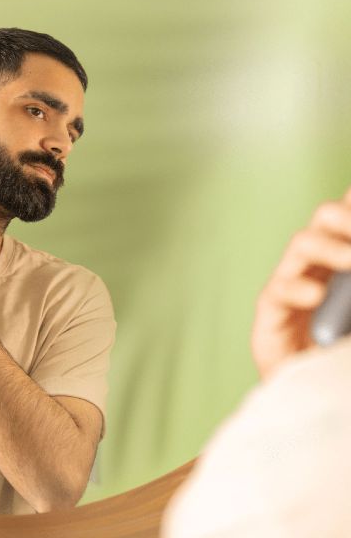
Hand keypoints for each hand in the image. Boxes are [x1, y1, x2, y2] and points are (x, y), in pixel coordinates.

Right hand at [252, 188, 350, 377]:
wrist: (318, 397)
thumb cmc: (342, 354)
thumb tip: (350, 270)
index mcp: (343, 260)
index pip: (345, 218)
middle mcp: (318, 265)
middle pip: (324, 219)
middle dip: (345, 215)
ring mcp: (292, 285)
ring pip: (301, 243)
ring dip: (330, 246)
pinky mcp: (271, 313)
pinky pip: (279, 289)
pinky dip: (297, 288)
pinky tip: (316, 295)